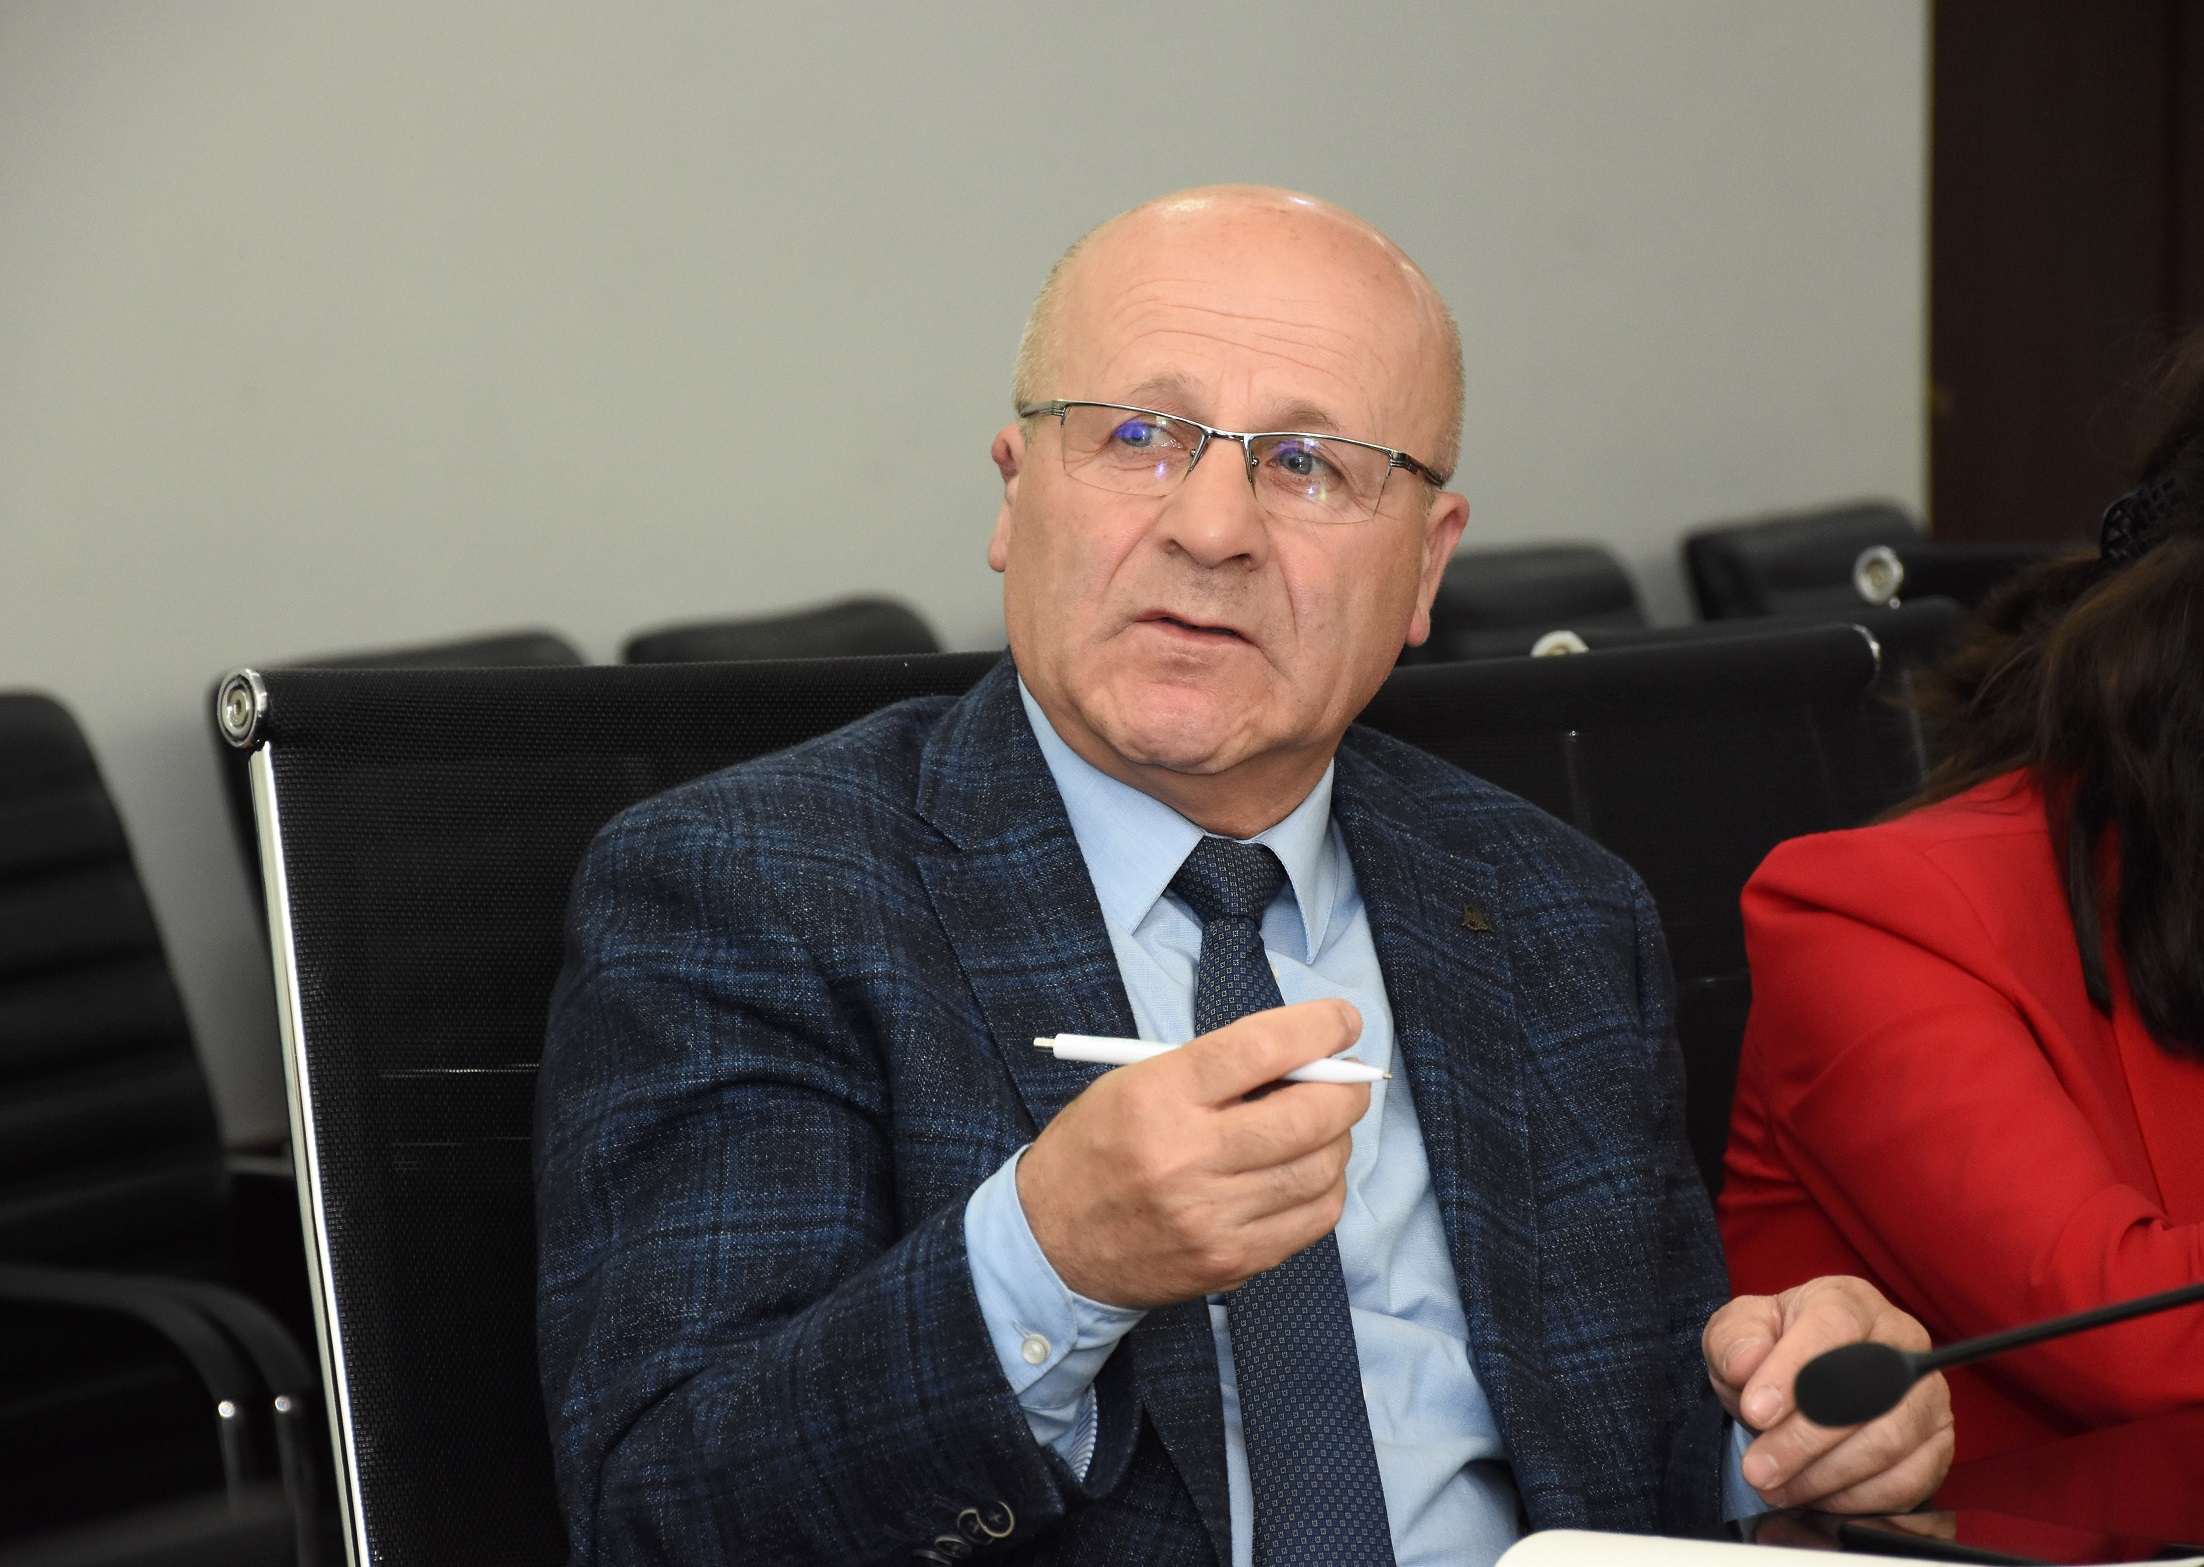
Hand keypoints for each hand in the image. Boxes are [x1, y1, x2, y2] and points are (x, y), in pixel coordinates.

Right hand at [1017, 999, 1368, 1307]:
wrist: (1050, 1243)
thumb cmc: (1095, 1150)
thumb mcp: (1134, 1083)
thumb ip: (1214, 1068)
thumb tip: (1302, 1057)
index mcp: (1159, 1096)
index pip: (1261, 1048)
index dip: (1318, 1028)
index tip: (1344, 1021)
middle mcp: (1189, 1157)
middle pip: (1308, 1114)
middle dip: (1345, 1087)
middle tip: (1346, 1078)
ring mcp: (1213, 1217)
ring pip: (1321, 1168)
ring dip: (1338, 1138)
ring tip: (1321, 1126)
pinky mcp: (1231, 1261)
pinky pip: (1313, 1219)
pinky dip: (1325, 1187)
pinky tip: (1306, 1172)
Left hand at [1704, 1276, 1954, 1511]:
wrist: (1796, 1385)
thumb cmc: (1771, 1350)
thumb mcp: (1737, 1332)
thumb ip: (1736, 1340)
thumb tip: (1747, 1363)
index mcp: (1849, 1301)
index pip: (1833, 1326)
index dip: (1794, 1370)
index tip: (1756, 1411)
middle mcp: (1901, 1342)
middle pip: (1865, 1392)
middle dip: (1803, 1439)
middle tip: (1759, 1467)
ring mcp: (1927, 1394)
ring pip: (1887, 1442)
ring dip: (1824, 1474)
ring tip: (1776, 1485)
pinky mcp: (1937, 1444)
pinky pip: (1907, 1481)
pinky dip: (1856, 1498)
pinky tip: (1814, 1496)